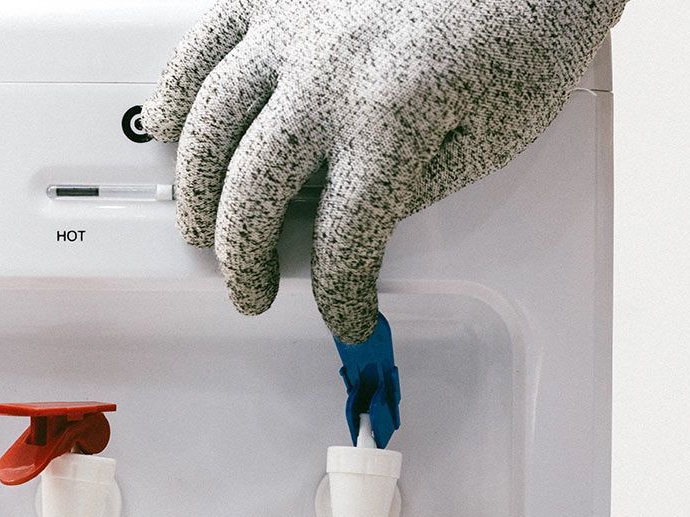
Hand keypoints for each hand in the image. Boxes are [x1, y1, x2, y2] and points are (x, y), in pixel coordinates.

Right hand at [143, 0, 625, 342]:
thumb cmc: (519, 29)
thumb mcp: (492, 137)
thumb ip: (418, 188)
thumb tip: (360, 226)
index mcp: (390, 124)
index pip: (343, 241)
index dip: (340, 294)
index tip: (344, 313)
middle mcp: (327, 78)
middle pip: (254, 195)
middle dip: (244, 261)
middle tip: (250, 289)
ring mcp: (291, 30)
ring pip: (211, 127)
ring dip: (199, 194)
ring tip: (204, 232)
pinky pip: (203, 44)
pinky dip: (177, 90)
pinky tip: (171, 128)